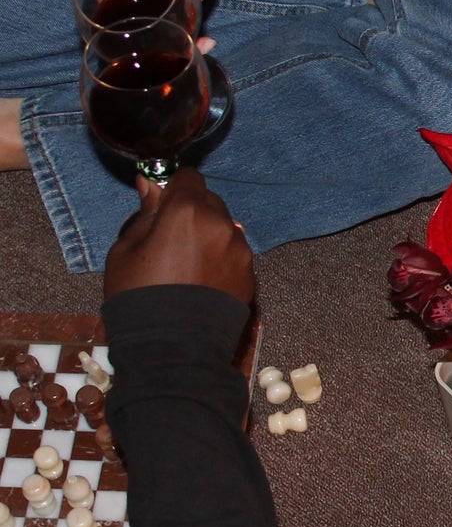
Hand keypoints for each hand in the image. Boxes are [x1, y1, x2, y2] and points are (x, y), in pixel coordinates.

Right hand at [104, 169, 253, 304]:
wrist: (171, 348)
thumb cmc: (137, 297)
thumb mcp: (125, 251)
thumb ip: (145, 214)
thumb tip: (151, 184)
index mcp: (187, 211)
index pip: (188, 178)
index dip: (175, 188)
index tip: (163, 205)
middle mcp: (221, 224)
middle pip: (209, 201)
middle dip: (192, 212)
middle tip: (171, 239)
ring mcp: (240, 250)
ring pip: (225, 228)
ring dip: (210, 235)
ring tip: (187, 265)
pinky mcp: (251, 274)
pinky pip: (235, 254)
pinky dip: (221, 259)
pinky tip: (203, 281)